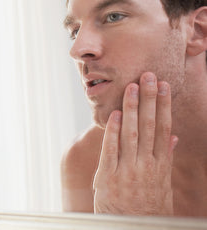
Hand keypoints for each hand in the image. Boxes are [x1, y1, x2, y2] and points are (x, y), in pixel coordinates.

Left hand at [93, 72, 177, 214]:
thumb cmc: (147, 208)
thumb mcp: (164, 186)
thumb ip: (166, 160)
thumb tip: (174, 138)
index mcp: (161, 167)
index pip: (164, 130)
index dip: (164, 107)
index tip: (164, 87)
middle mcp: (146, 166)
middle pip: (149, 126)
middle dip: (149, 100)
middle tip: (148, 76)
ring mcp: (127, 171)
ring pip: (131, 133)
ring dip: (132, 108)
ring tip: (133, 87)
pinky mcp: (108, 177)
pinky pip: (111, 149)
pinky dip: (113, 131)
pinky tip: (115, 114)